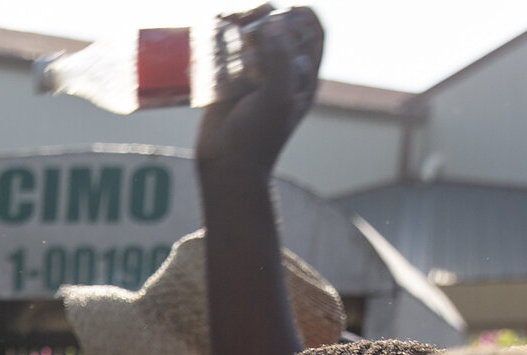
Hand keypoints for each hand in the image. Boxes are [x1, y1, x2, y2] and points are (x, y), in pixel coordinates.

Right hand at [194, 6, 323, 177]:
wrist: (227, 166)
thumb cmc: (258, 137)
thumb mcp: (278, 98)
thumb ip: (280, 61)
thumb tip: (275, 23)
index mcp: (303, 77)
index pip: (313, 34)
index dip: (304, 15)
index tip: (286, 9)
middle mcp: (281, 72)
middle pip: (281, 30)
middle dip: (267, 16)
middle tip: (250, 19)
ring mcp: (254, 77)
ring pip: (253, 39)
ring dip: (243, 23)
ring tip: (231, 20)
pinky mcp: (228, 83)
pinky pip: (228, 54)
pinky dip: (222, 39)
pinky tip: (214, 32)